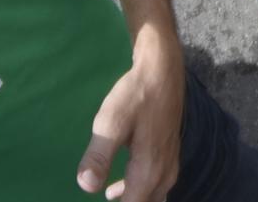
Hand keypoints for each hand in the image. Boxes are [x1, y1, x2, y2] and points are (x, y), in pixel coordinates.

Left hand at [76, 39, 183, 199]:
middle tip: (107, 194)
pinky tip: (127, 184)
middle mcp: (164, 170)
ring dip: (137, 199)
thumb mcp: (110, 122)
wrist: (163, 68)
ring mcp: (170, 160)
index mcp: (149, 170)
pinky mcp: (170, 149)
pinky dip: (145, 191)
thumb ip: (98, 157)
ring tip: (112, 196)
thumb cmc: (136, 94)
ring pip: (157, 195)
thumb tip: (86, 188)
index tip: (104, 198)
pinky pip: (160, 183)